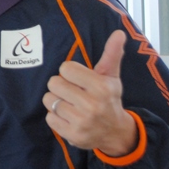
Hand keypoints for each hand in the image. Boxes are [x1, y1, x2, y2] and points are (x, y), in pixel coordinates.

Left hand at [43, 30, 137, 156]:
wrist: (115, 132)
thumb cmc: (109, 99)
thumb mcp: (111, 77)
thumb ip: (111, 54)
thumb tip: (119, 33)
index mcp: (101, 87)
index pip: (65, 68)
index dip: (69, 72)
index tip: (78, 79)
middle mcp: (92, 105)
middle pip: (54, 83)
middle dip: (61, 86)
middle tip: (72, 92)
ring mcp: (81, 122)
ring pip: (49, 100)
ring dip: (56, 101)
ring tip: (70, 104)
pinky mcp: (72, 135)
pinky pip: (49, 118)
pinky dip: (56, 117)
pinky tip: (69, 117)